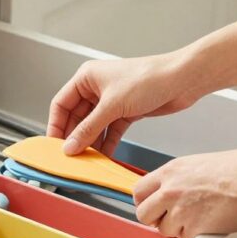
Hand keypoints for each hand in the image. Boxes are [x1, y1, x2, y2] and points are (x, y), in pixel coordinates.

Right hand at [47, 54, 202, 155]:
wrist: (183, 80)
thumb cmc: (150, 77)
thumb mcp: (113, 105)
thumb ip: (89, 128)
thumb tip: (70, 146)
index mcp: (87, 78)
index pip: (61, 104)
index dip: (56, 125)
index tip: (53, 145)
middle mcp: (96, 88)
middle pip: (76, 118)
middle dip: (74, 137)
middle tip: (70, 156)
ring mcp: (111, 101)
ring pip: (93, 127)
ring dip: (90, 143)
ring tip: (87, 160)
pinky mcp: (125, 112)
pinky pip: (109, 131)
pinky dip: (106, 144)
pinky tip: (104, 156)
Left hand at [133, 149, 236, 237]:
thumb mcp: (202, 163)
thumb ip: (182, 176)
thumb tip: (177, 186)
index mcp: (171, 171)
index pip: (139, 191)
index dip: (145, 201)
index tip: (152, 206)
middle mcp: (170, 191)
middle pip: (143, 214)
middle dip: (155, 219)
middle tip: (170, 218)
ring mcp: (180, 211)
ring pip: (164, 230)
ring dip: (178, 228)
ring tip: (199, 218)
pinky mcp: (194, 229)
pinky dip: (195, 236)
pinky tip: (209, 224)